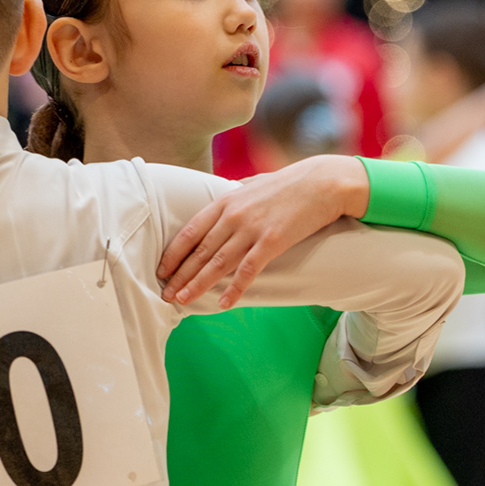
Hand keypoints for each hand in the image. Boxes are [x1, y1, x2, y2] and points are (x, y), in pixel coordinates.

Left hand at [158, 155, 369, 307]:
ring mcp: (252, 229)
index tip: (161, 270)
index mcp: (225, 202)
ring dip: (197, 284)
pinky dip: (234, 289)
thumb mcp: (255, 183)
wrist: (323, 182)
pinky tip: (223, 303)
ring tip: (182, 300)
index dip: (173, 253)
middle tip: (165, 294)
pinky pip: (248, 270)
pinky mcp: (272, 242)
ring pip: (217, 263)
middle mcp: (233, 216)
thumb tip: (228, 190)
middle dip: (180, 275)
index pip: (190, 231)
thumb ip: (238, 191)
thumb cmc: (290, 183)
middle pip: (199, 251)